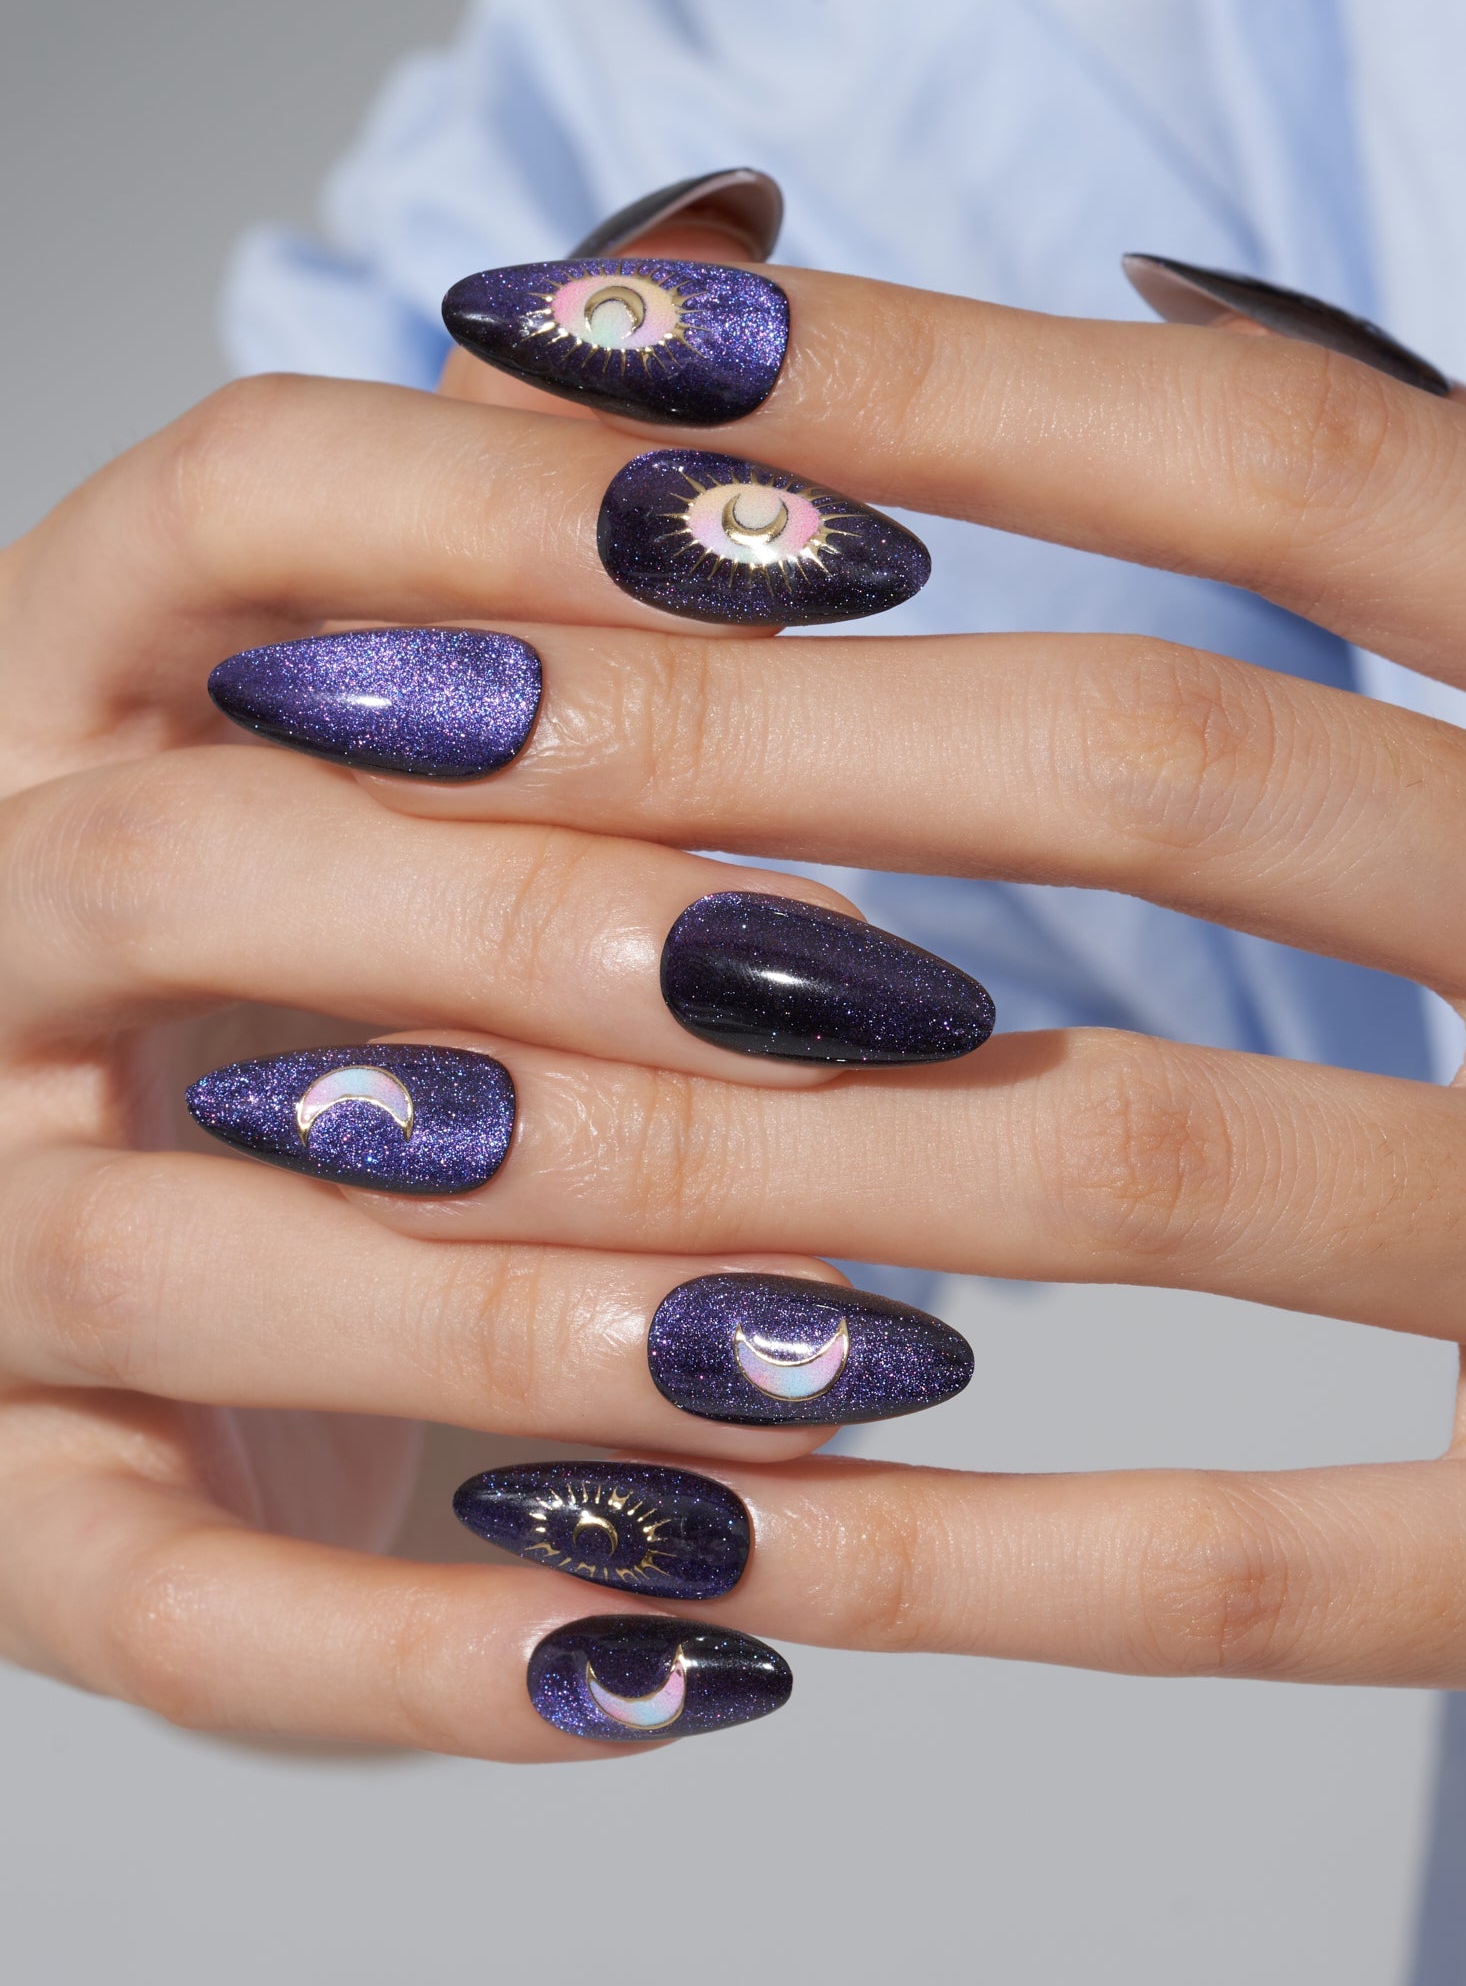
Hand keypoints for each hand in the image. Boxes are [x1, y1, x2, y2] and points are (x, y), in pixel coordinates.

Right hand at [0, 326, 988, 1750]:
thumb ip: (549, 590)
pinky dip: (421, 1654)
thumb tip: (739, 349)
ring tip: (835, 1346)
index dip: (512, 510)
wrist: (203, 1268)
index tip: (837, 564)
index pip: (237, 510)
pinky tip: (688, 1660)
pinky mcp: (14, 1522)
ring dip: (521, 1307)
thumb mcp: (435, 743)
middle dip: (525, 922)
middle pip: (186, 869)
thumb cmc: (365, 955)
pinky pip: (169, 1609)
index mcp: (78, 705)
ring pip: (173, 1258)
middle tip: (838, 991)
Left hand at [432, 256, 1465, 1710]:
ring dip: (732, 1147)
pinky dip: (923, 1538)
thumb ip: (1397, 526)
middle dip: (746, 738)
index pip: (1286, 465)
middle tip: (405, 724)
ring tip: (413, 1126)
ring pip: (1137, 1167)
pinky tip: (656, 1509)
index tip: (607, 354)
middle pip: (1171, 771)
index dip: (939, 389)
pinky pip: (1231, 1568)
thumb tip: (1134, 284)